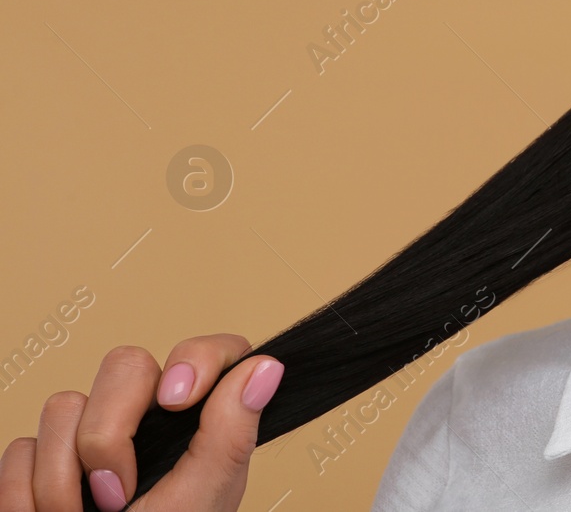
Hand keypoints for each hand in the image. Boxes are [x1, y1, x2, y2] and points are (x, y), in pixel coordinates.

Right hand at [0, 334, 282, 511]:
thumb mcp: (202, 498)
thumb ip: (230, 434)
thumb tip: (266, 368)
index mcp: (198, 423)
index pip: (209, 353)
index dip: (194, 359)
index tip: (177, 399)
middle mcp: (147, 419)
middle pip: (124, 364)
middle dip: (108, 433)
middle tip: (117, 494)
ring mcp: (88, 434)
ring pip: (62, 405)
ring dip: (64, 477)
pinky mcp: (40, 457)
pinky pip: (20, 449)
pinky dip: (27, 494)